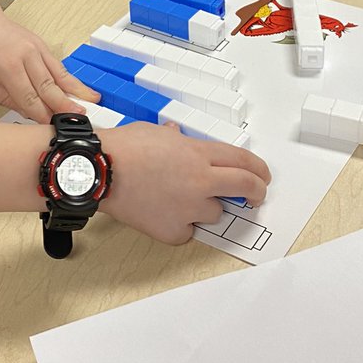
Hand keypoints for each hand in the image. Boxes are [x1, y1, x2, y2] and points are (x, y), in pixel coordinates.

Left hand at [0, 14, 98, 121]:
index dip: (42, 115)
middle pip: (49, 86)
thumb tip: (29, 112)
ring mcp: (37, 49)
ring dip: (77, 90)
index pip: (29, 98)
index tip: (53, 128)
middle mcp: (26, 55)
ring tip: (92, 102)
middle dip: (65, 105)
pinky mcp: (42, 46)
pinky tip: (82, 89)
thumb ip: (5, 99)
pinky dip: (71, 79)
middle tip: (79, 119)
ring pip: (60, 74)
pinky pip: (58, 66)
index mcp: (7, 66)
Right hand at [99, 121, 270, 243]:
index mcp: (198, 153)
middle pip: (244, 187)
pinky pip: (188, 230)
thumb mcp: (155, 131)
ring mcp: (189, 208)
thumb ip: (176, 138)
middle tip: (256, 196)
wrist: (100, 171)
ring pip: (215, 213)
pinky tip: (163, 212)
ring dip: (207, 207)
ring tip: (182, 199)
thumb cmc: (123, 148)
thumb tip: (178, 137)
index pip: (244, 162)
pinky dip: (181, 224)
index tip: (263, 176)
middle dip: (256, 192)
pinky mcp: (174, 230)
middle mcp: (200, 181)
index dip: (259, 170)